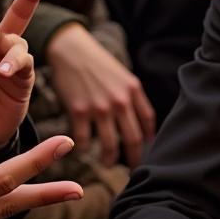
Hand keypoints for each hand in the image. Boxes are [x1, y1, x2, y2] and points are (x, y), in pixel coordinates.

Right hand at [0, 72, 81, 218]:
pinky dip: (7, 205)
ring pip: (3, 213)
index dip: (37, 161)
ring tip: (61, 192)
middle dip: (46, 190)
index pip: (4, 179)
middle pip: (12, 203)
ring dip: (32, 199)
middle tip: (79, 184)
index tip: (64, 145)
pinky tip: (16, 197)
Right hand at [46, 23, 155, 166]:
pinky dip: (84, 149)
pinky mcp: (79, 110)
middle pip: (133, 139)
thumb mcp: (122, 74)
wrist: (71, 49)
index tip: (146, 150)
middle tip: (133, 169)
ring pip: (110, 146)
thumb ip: (132, 96)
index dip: (149, 140)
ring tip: (108, 163)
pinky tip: (84, 149)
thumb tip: (141, 122)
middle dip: (134, 159)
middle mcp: (120, 100)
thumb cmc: (96, 62)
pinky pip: (84, 140)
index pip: (148, 122)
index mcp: (133, 89)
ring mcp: (99, 107)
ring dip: (110, 160)